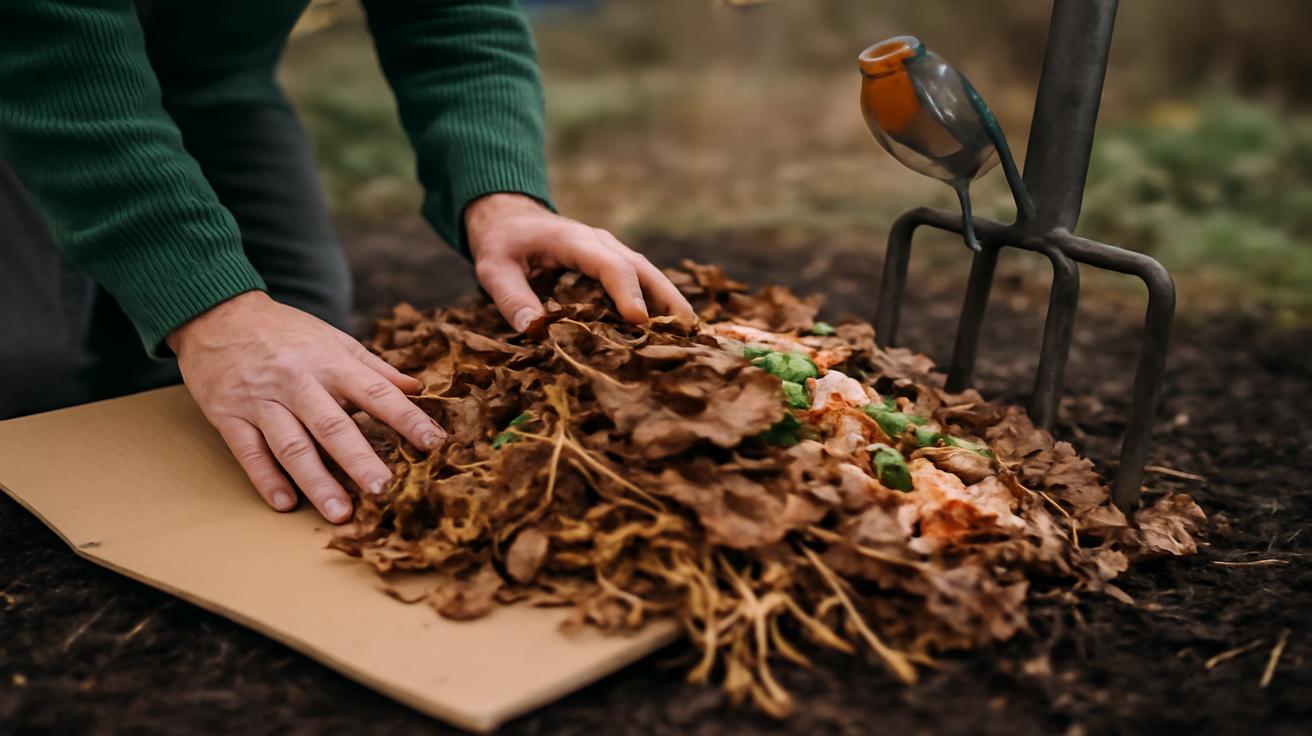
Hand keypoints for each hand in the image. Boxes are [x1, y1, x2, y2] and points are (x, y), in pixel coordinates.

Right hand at [167, 291, 445, 523]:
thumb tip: (417, 389)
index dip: (406, 418)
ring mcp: (262, 401)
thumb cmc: (286, 332)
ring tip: (340, 513)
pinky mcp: (229, 417)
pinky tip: (285, 504)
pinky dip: (266, 479)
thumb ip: (375, 368)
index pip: (376, 392)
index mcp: (330, 363)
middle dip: (360, 460)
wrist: (218, 316)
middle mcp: (298, 383)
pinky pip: (249, 453)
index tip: (434, 442)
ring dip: (316, 482)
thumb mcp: (334, 340)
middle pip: (332, 426)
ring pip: (292, 446)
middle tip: (384, 490)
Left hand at [465, 193, 695, 330]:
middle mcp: (601, 243)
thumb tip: (533, 329)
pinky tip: (671, 330)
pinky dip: (659, 303)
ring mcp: (611, 252)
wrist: (510, 219)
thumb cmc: (503, 244)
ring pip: (649, 275)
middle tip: (688, 331)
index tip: (638, 320)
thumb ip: (511, 297)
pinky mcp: (614, 264)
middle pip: (643, 268)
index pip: (609, 265)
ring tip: (691, 335)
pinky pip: (642, 282)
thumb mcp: (493, 269)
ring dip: (670, 302)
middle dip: (667, 298)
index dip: (626, 292)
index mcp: (574, 240)